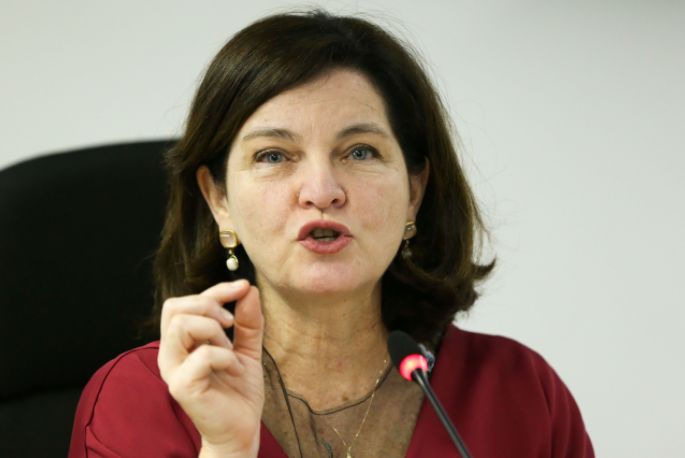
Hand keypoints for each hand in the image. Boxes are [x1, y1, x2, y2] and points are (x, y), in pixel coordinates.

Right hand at [157, 280, 263, 456]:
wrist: (242, 430)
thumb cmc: (239, 391)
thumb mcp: (248, 348)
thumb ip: (248, 321)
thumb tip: (249, 289)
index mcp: (181, 343)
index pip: (184, 302)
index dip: (215, 290)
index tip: (244, 288)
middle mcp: (170, 354)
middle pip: (174, 307)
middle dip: (208, 304)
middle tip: (231, 323)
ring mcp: (173, 371)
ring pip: (180, 325)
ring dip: (214, 329)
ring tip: (230, 349)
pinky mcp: (182, 387)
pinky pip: (202, 355)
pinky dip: (225, 356)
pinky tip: (234, 369)